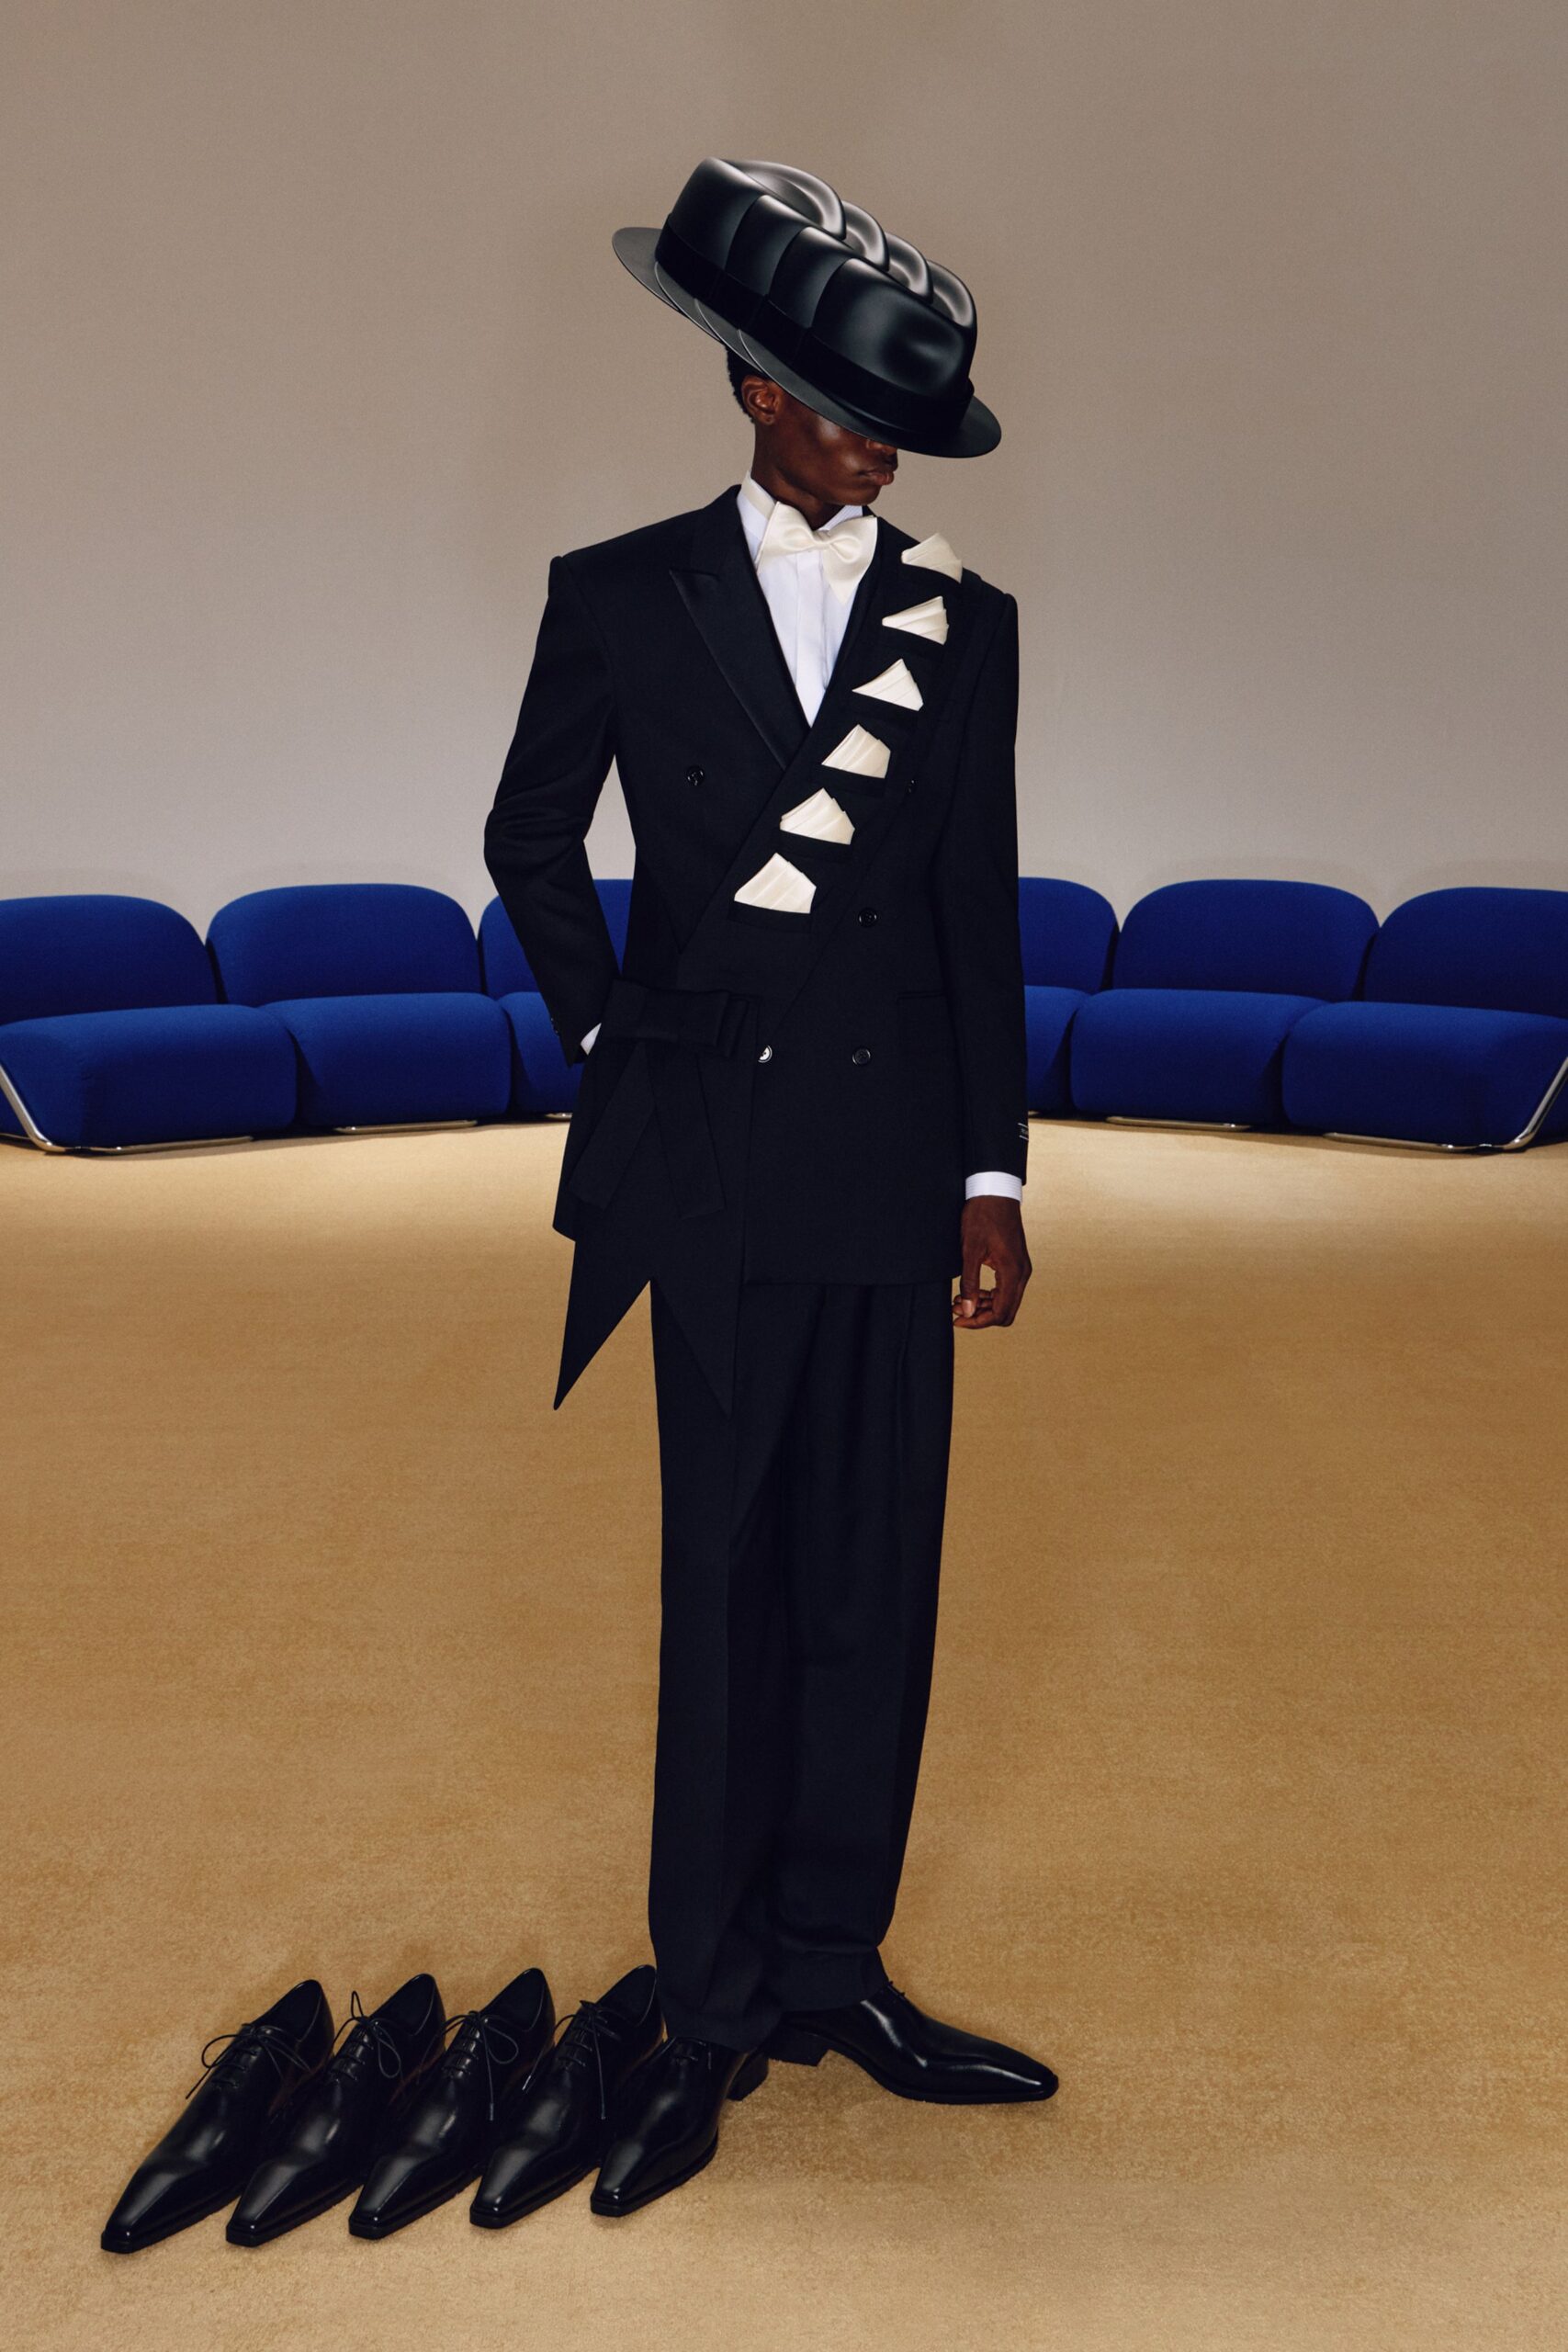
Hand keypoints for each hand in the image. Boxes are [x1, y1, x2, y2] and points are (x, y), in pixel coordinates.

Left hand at [954, 1195, 1030, 1329]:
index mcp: (1013, 1272)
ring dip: (983, 1306)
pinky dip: (989, 1295)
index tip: (958, 1320)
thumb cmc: (982, 1216)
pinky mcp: (1016, 1263)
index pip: (1000, 1312)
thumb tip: (967, 1311)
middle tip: (956, 1310)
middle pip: (1006, 1311)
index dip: (978, 1322)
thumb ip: (969, 1283)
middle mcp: (1022, 1273)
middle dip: (980, 1316)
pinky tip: (971, 1291)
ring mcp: (1021, 1268)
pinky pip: (1006, 1289)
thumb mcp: (970, 1250)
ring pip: (1006, 1302)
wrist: (995, 1192)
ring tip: (959, 1300)